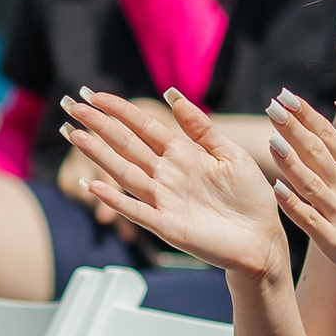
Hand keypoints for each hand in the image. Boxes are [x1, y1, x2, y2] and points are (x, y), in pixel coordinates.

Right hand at [60, 87, 287, 278]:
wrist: (262, 240)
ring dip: (99, 155)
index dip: (120, 111)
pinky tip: (94, 185)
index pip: (144, 127)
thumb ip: (201, 128)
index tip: (94, 95)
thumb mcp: (230, 155)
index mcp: (182, 154)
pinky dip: (115, 199)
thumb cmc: (249, 198)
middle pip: (127, 145)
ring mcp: (164, 200)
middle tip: (72, 107)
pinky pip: (136, 210)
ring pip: (124, 172)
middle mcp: (167, 175)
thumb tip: (173, 94)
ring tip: (75, 135)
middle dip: (100, 126)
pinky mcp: (167, 226)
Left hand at [262, 90, 335, 292]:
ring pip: (310, 183)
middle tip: (272, 107)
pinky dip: (294, 205)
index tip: (286, 96)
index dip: (306, 114)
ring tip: (271, 140)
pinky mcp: (334, 240)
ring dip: (290, 162)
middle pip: (316, 153)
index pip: (328, 134)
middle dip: (293, 129)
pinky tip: (276, 189)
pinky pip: (310, 220)